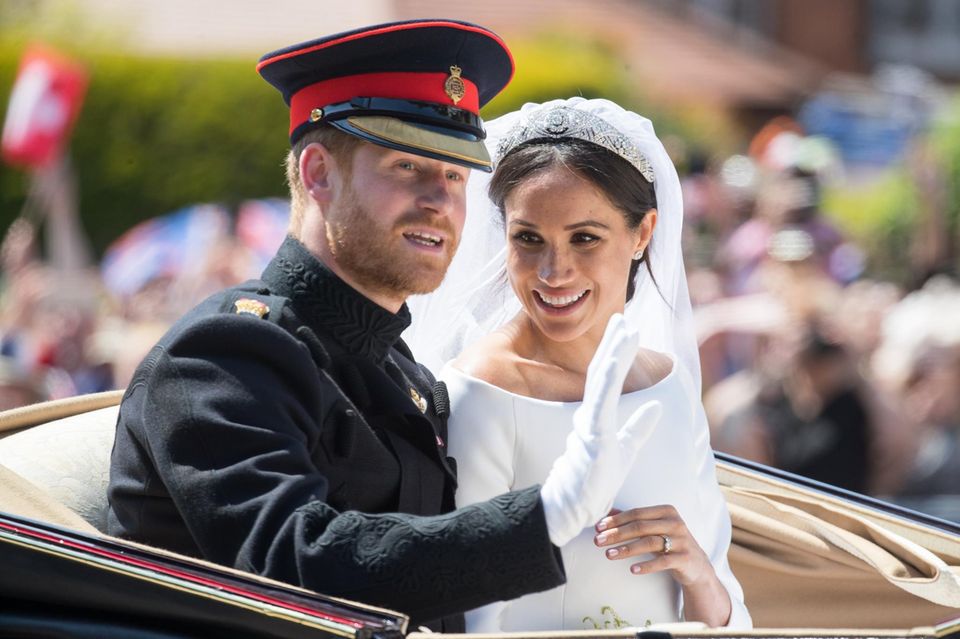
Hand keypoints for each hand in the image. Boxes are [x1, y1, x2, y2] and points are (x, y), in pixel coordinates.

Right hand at [540, 314, 662, 546]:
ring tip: (623, 329)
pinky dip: (608, 379)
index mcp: (598, 416)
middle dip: (614, 343)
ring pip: (601, 380)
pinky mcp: (593, 437)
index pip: (608, 378)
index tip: (626, 328)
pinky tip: (615, 360)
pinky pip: (600, 402)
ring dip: (613, 353)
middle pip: (603, 371)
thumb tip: (655, 405)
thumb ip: (639, 427)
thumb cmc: (594, 482)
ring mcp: (590, 424)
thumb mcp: (626, 450)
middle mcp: (590, 415)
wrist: (574, 509)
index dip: (617, 351)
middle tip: (622, 316)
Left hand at [594, 505, 733, 625]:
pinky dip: (646, 565)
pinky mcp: (685, 558)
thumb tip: (608, 513)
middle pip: (640, 527)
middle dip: (617, 534)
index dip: (616, 520)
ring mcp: (682, 541)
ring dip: (626, 549)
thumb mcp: (654, 530)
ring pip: (649, 543)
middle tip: (598, 541)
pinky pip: (663, 562)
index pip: (636, 513)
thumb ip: (634, 520)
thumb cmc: (670, 543)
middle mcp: (675, 523)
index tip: (598, 527)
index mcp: (666, 511)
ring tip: (609, 555)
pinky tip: (632, 570)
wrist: (697, 566)